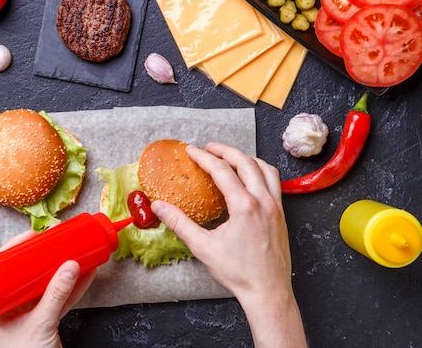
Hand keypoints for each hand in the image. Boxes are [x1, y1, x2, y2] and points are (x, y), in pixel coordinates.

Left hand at [0, 229, 96, 347]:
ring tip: (76, 249)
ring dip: (62, 267)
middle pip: (26, 271)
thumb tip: (70, 265)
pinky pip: (61, 297)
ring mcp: (29, 312)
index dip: (16, 247)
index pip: (2, 267)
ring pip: (46, 282)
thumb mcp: (40, 323)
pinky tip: (87, 273)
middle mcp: (10, 304)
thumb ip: (56, 295)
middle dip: (44, 254)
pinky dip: (74, 286)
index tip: (33, 234)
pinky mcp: (46, 320)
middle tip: (56, 236)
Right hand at [151, 142, 306, 347]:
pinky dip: (261, 172)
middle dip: (226, 151)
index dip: (204, 158)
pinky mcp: (282, 216)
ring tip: (230, 157)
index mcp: (245, 207)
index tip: (191, 151)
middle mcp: (264, 202)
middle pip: (246, 163)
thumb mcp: (203, 247)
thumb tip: (159, 207)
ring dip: (247, 158)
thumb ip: (179, 224)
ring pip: (265, 169)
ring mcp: (277, 208)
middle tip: (209, 147)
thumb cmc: (238, 273)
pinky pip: (274, 183)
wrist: (268, 293)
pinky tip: (251, 179)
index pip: (222, 171)